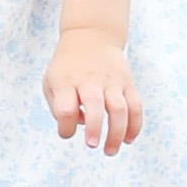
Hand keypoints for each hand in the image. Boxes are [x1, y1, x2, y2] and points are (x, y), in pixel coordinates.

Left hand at [45, 27, 142, 153]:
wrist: (91, 36)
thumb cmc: (66, 67)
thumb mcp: (50, 81)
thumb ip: (57, 107)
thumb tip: (79, 125)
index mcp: (66, 82)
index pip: (65, 109)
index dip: (65, 127)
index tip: (66, 132)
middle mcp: (90, 81)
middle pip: (95, 107)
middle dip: (94, 129)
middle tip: (92, 146)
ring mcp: (111, 81)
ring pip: (120, 109)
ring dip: (117, 133)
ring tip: (110, 151)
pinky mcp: (127, 83)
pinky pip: (135, 106)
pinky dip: (134, 125)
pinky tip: (128, 140)